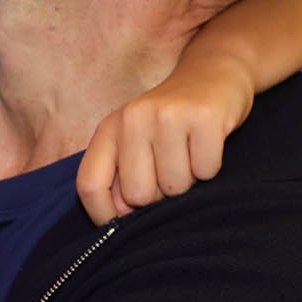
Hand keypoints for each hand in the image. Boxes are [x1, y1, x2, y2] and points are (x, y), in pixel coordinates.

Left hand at [76, 56, 251, 224]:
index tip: (124, 227)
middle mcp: (132, 118)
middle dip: (160, 195)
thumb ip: (120, 174)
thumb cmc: (169, 119)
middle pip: (138, 195)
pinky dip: (211, 168)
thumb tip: (120, 215)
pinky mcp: (203, 117)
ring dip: (189, 181)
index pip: (89, 185)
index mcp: (109, 128)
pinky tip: (207, 144)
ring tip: (188, 153)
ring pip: (175, 187)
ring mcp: (167, 116)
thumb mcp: (134, 140)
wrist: (212, 73)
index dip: (105, 216)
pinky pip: (206, 171)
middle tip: (170, 168)